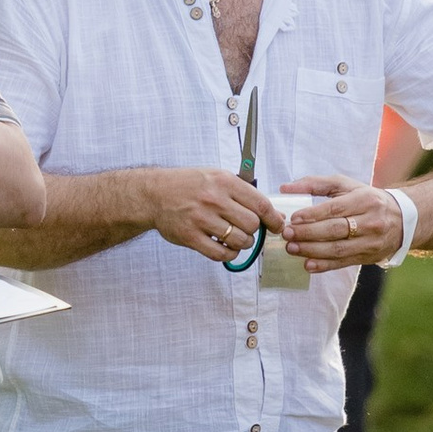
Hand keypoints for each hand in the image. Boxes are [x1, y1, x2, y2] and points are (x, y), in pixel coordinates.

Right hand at [138, 168, 283, 262]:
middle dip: (254, 231)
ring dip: (242, 243)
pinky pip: (220, 254)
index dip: (273, 218)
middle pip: (251, 224)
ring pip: (239, 241)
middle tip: (246, 229)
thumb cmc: (189, 185)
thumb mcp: (217, 177)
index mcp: (224, 182)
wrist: (155, 194)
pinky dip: (229, 254)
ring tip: (235, 238)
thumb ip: (244, 193)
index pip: (260, 204)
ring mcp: (201, 219)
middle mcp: (213, 199)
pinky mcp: (190, 237)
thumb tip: (273, 214)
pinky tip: (226, 248)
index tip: (277, 225)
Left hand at [278, 174, 408, 269]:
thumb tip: (285, 188)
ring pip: (337, 249)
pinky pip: (343, 263)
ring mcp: (370, 242)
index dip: (313, 214)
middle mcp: (371, 221)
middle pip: (335, 230)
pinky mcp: (367, 257)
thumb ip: (316, 184)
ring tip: (292, 248)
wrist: (402, 220)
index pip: (335, 208)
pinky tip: (307, 264)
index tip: (294, 218)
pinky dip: (324, 265)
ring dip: (311, 250)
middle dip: (307, 233)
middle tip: (287, 234)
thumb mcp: (346, 185)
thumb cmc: (366, 199)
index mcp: (365, 200)